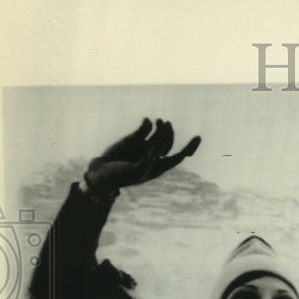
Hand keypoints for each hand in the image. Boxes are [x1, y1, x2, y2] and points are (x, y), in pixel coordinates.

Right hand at [83, 118, 199, 193]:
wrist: (100, 171)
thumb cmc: (118, 176)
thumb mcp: (134, 171)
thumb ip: (146, 162)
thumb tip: (156, 151)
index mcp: (158, 167)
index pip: (179, 156)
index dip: (189, 147)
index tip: (198, 137)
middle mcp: (153, 156)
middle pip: (168, 143)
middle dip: (169, 135)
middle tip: (165, 126)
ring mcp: (144, 146)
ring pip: (159, 135)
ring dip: (162, 128)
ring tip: (160, 122)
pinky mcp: (134, 138)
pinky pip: (145, 129)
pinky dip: (147, 125)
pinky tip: (148, 122)